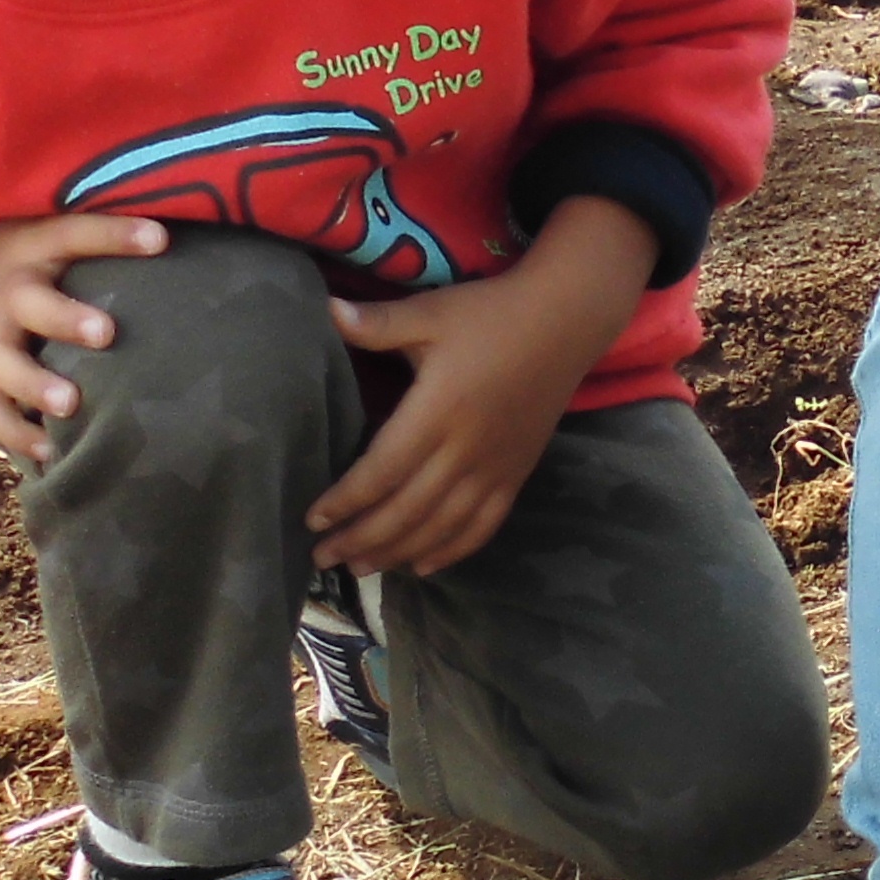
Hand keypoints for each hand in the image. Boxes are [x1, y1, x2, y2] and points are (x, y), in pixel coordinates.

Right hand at [0, 210, 172, 467]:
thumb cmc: (39, 259)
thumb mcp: (59, 235)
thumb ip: (108, 239)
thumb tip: (192, 239)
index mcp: (36, 249)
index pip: (75, 235)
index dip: (115, 236)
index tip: (160, 239)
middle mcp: (11, 294)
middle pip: (33, 305)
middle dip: (66, 319)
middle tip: (106, 333)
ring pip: (5, 366)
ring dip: (36, 386)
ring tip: (71, 407)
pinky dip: (16, 434)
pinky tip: (50, 454)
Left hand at [312, 257, 625, 579]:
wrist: (565, 322)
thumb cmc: (490, 315)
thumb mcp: (430, 312)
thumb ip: (377, 322)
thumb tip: (326, 310)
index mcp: (438, 412)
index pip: (381, 471)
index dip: (345, 501)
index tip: (313, 519)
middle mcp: (465, 451)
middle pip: (406, 511)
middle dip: (360, 539)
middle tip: (322, 558)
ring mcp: (495, 468)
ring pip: (440, 526)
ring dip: (397, 552)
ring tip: (360, 569)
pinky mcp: (516, 475)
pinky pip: (482, 526)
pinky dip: (451, 550)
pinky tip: (422, 565)